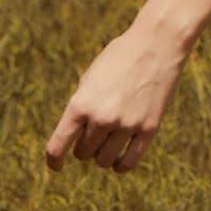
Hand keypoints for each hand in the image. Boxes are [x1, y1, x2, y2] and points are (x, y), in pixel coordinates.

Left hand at [44, 5, 190, 176]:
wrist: (156, 44)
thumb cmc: (119, 58)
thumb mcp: (90, 79)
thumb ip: (81, 108)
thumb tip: (77, 138)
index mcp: (80, 104)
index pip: (58, 145)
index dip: (54, 160)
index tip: (56, 166)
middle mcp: (102, 118)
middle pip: (83, 153)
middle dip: (84, 147)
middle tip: (92, 135)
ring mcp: (127, 125)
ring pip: (104, 161)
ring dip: (102, 156)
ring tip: (107, 143)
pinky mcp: (149, 129)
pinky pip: (129, 162)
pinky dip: (120, 165)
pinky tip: (119, 159)